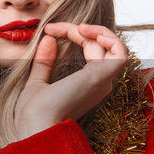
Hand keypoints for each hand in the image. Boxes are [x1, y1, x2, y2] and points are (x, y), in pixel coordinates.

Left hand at [14, 22, 128, 138]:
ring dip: (96, 30)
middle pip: (99, 45)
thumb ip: (44, 62)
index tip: (49, 30)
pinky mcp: (102, 76)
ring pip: (112, 45)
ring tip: (76, 27)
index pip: (89, 49)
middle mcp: (99, 83)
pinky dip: (111, 38)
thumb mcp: (37, 82)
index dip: (72, 33)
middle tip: (52, 28)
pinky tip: (91, 32)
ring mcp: (102, 80)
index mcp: (86, 85)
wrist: (35, 127)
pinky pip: (120, 52)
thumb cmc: (34, 115)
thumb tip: (48, 39)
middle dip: (77, 30)